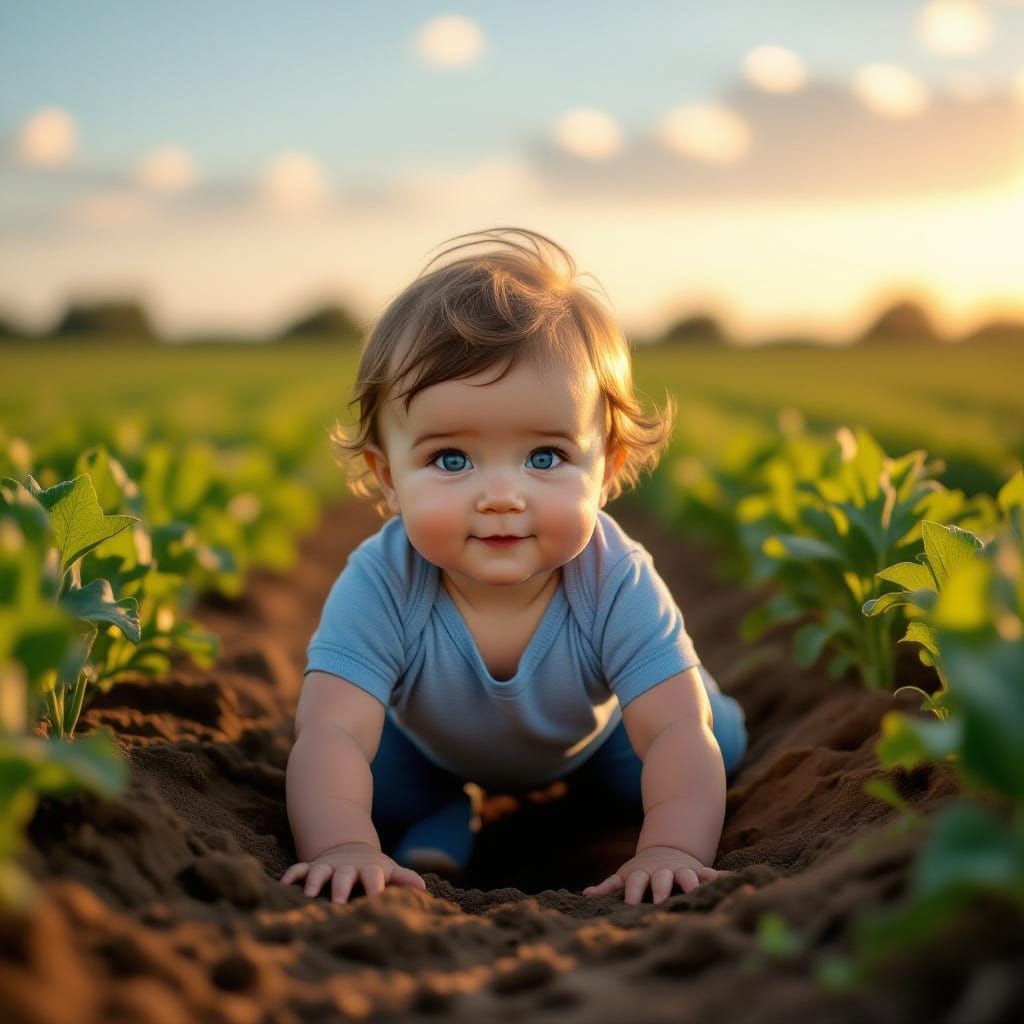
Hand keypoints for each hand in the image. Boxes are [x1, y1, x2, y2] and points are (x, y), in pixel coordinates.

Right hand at [279, 841, 426, 903]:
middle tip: (338, 904)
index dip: (376, 885)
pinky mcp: (313, 867)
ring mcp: (329, 867)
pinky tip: (283, 885)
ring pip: (319, 872)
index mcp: (369, 870)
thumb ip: (405, 879)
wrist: (352, 850)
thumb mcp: (389, 871)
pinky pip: (299, 869)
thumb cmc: (375, 869)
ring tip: (308, 895)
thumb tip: (423, 889)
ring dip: (314, 881)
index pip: (374, 876)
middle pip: (344, 875)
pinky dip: (292, 875)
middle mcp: (348, 868)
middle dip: (341, 887)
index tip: (377, 897)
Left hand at [582, 845, 731, 904]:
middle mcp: (662, 873)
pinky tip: (732, 880)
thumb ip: (607, 886)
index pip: (636, 882)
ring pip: (687, 877)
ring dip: (692, 883)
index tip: (632, 904)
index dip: (635, 892)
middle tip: (660, 901)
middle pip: (661, 879)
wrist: (667, 850)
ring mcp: (681, 872)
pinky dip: (720, 877)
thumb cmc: (642, 872)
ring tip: (697, 891)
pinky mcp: (698, 873)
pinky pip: (711, 874)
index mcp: (644, 875)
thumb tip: (585, 894)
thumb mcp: (625, 876)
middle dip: (661, 889)